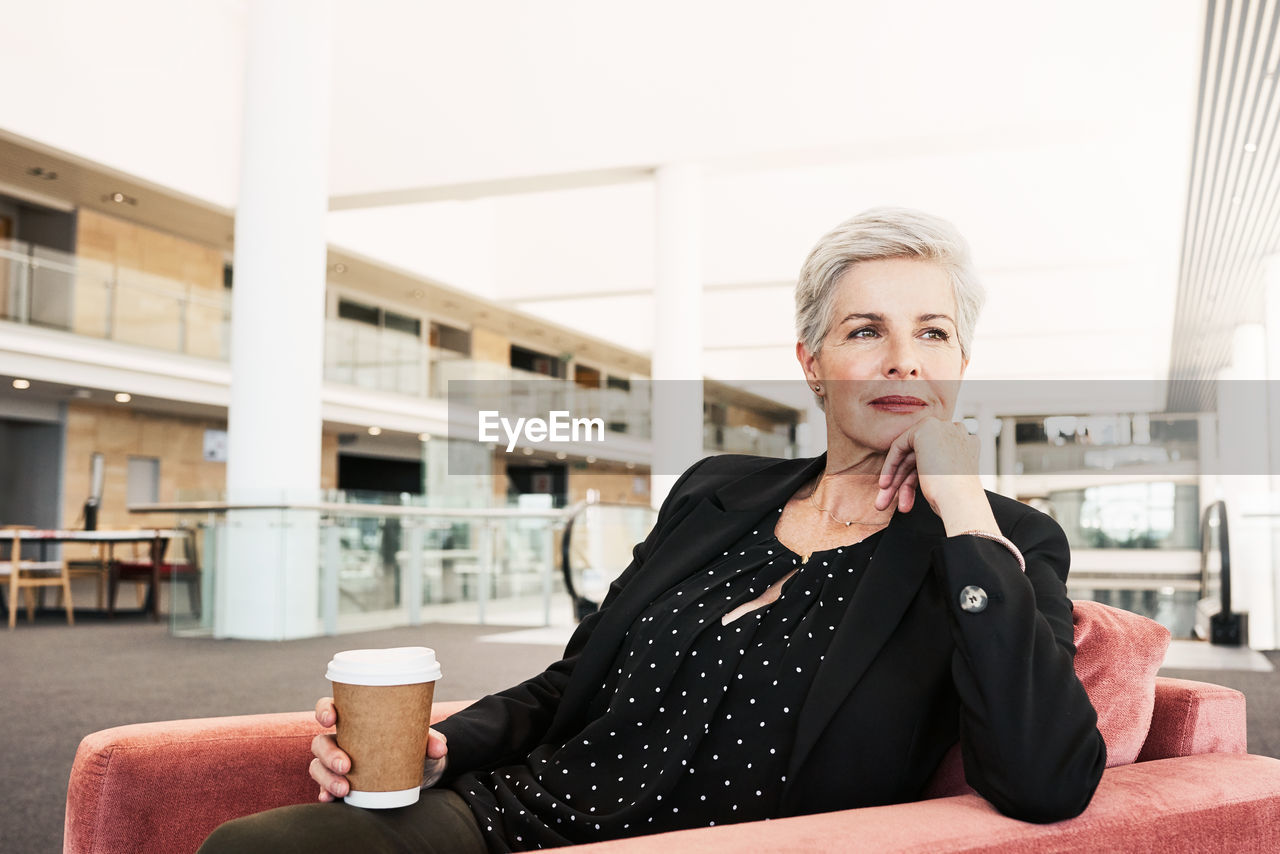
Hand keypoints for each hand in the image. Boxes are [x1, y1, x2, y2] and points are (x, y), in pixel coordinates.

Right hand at [310, 697, 449, 801]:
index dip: (324, 710)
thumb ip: (431, 740)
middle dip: (328, 754)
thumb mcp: (422, 739)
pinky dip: (325, 793)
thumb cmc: (412, 745)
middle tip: (346, 765)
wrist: (420, 771)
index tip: (331, 718)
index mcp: (356, 721)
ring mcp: (337, 763)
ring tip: (344, 789)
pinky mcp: (341, 783)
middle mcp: (342, 740)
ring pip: (318, 766)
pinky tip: (330, 798)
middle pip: (320, 742)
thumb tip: (440, 747)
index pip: (329, 708)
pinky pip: (324, 787)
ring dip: (326, 778)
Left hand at [874, 417, 984, 517]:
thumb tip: (913, 474)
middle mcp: (957, 432)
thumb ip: (930, 470)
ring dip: (895, 480)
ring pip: (910, 455)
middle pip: (920, 458)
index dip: (915, 479)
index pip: (933, 460)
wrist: (960, 501)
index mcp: (966, 444)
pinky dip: (890, 466)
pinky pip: (899, 446)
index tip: (905, 499)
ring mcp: (943, 427)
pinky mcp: (926, 428)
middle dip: (903, 482)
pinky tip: (884, 485)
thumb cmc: (955, 501)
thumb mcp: (944, 481)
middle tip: (888, 503)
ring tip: (883, 504)